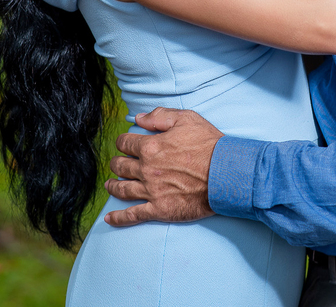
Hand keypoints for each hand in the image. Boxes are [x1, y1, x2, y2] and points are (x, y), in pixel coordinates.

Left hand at [103, 108, 221, 226]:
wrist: (226, 174)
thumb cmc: (209, 145)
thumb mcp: (187, 119)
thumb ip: (160, 116)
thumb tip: (138, 118)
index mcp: (151, 147)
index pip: (125, 143)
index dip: (123, 142)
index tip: (124, 144)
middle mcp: (147, 170)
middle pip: (121, 166)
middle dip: (116, 163)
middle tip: (117, 164)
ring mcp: (151, 191)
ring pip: (123, 189)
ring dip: (113, 186)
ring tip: (109, 185)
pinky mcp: (160, 210)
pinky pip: (133, 215)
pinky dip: (118, 218)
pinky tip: (109, 218)